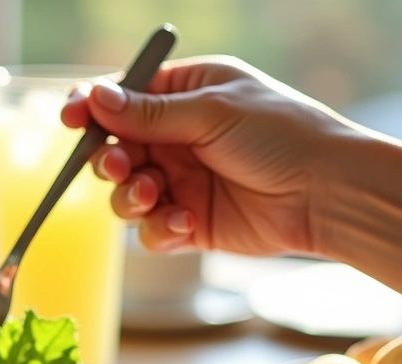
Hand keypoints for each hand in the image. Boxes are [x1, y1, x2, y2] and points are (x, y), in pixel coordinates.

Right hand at [62, 55, 354, 254]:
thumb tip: (96, 98)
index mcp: (186, 94)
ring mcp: (183, 182)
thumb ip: (149, 113)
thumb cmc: (283, 134)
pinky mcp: (192, 223)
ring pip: (125, 195)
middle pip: (115, 150)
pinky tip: (185, 223)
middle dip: (109, 161)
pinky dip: (160, 229)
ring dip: (129, 198)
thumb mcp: (211, 112)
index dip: (91, 108)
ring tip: (152, 196)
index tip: (71, 119)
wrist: (329, 193)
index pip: (123, 97)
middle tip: (118, 167)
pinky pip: (152, 231)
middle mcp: (179, 138)